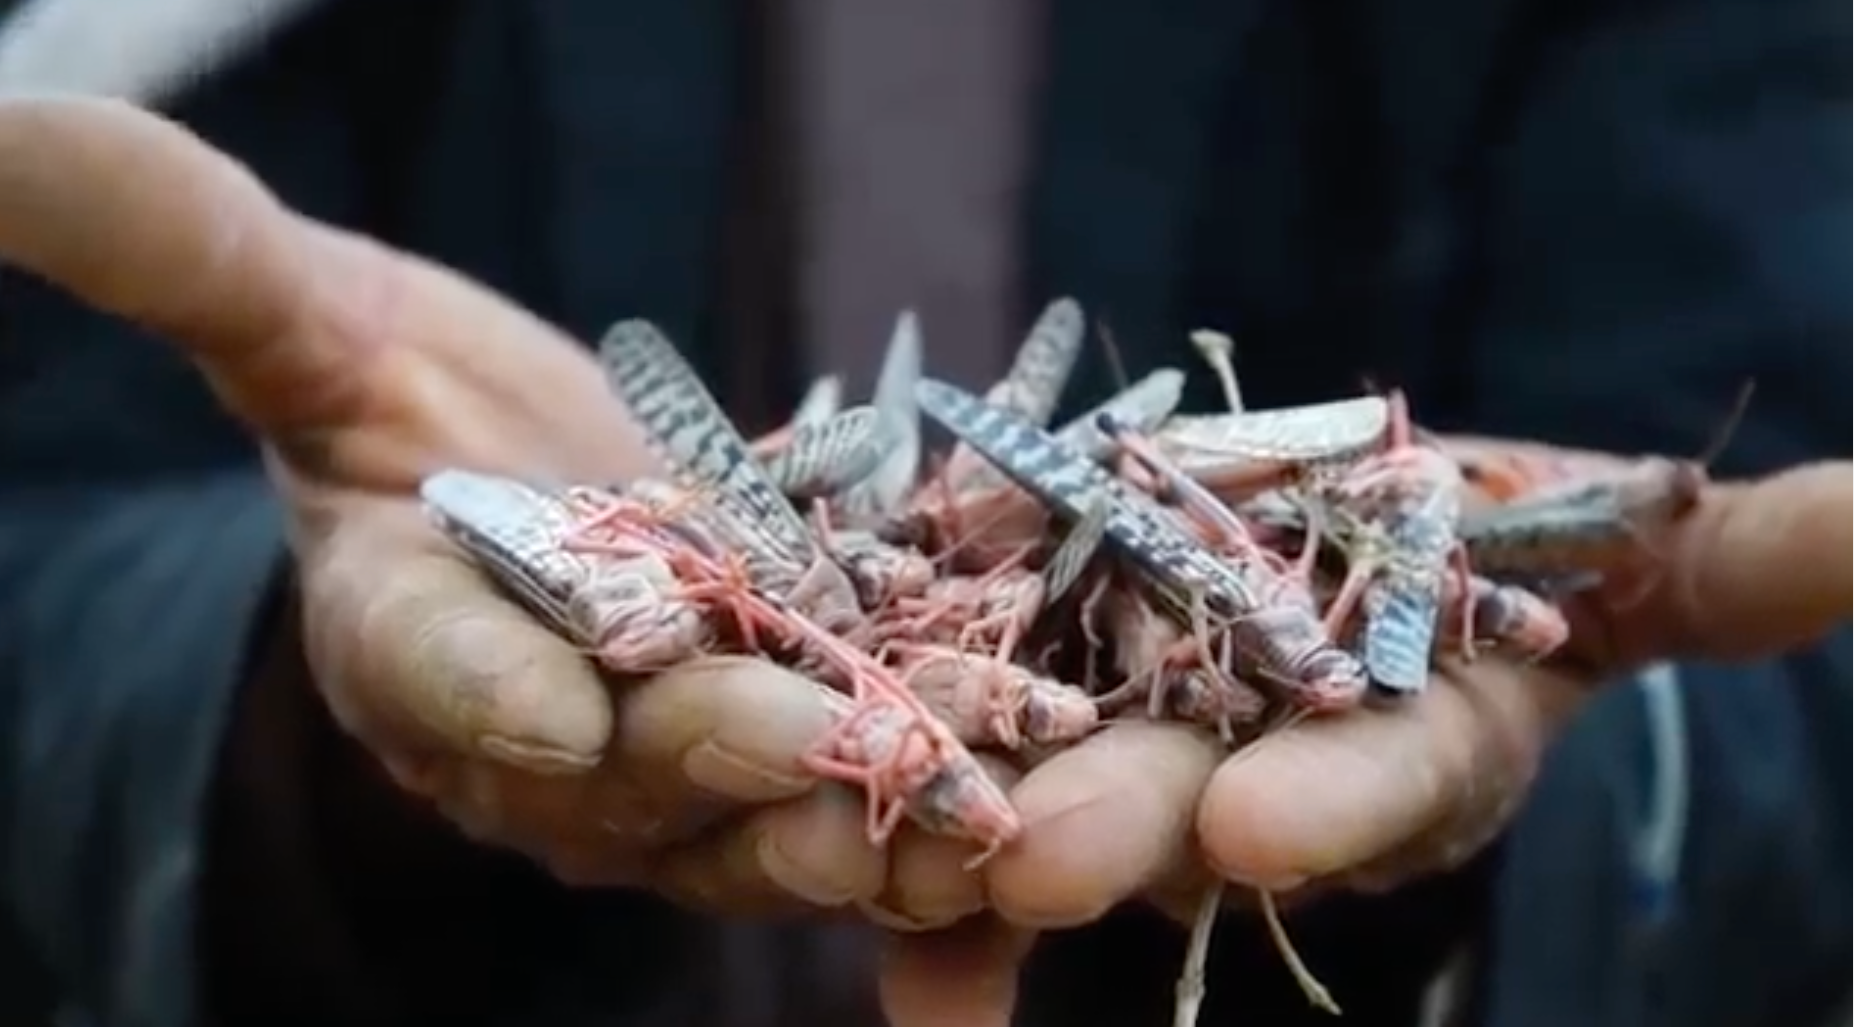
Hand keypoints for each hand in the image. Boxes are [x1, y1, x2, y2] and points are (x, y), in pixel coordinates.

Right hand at [0, 97, 900, 911]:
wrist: (519, 469)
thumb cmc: (389, 394)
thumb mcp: (299, 313)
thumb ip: (189, 253)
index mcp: (398, 634)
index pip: (416, 663)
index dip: (470, 686)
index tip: (537, 700)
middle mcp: (530, 731)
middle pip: (617, 756)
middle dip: (709, 747)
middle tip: (807, 737)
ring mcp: (663, 762)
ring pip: (751, 803)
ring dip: (851, 808)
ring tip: (954, 804)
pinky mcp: (776, 742)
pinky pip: (848, 778)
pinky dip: (925, 781)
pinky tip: (1014, 772)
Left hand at [878, 453, 1849, 1024]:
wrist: (1343, 558)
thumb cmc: (1498, 561)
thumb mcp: (1618, 551)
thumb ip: (1729, 560)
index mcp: (1406, 743)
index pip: (1383, 779)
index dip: (1336, 803)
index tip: (1265, 822)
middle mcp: (1272, 771)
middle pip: (1189, 802)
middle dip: (1123, 828)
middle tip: (1041, 849)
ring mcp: (1140, 752)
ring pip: (1049, 798)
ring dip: (963, 839)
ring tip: (875, 858)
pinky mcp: (1033, 711)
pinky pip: (962, 791)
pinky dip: (909, 879)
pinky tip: (841, 930)